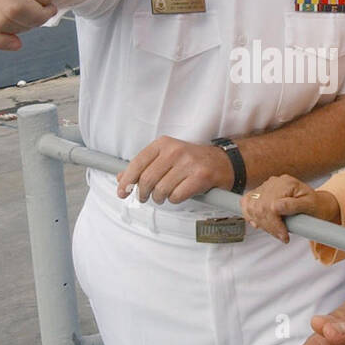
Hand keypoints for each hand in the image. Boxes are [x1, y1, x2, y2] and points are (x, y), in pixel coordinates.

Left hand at [116, 136, 234, 204]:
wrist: (222, 162)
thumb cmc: (191, 161)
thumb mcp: (166, 158)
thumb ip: (144, 167)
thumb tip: (122, 178)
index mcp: (164, 144)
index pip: (138, 163)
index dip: (127, 180)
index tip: (122, 192)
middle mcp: (175, 151)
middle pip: (148, 179)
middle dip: (143, 193)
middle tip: (145, 197)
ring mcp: (188, 163)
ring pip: (161, 190)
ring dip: (159, 198)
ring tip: (164, 196)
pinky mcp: (200, 177)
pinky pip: (176, 196)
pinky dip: (175, 200)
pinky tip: (179, 194)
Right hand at [239, 175, 340, 242]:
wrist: (316, 204)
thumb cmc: (315, 206)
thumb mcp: (311, 206)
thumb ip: (294, 205)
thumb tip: (277, 207)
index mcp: (287, 183)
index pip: (271, 206)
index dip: (275, 225)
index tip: (284, 236)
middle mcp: (275, 183)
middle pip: (259, 207)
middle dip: (268, 226)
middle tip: (280, 235)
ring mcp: (266, 186)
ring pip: (251, 206)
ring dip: (260, 222)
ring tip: (274, 230)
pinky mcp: (261, 192)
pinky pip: (246, 202)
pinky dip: (250, 214)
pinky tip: (260, 223)